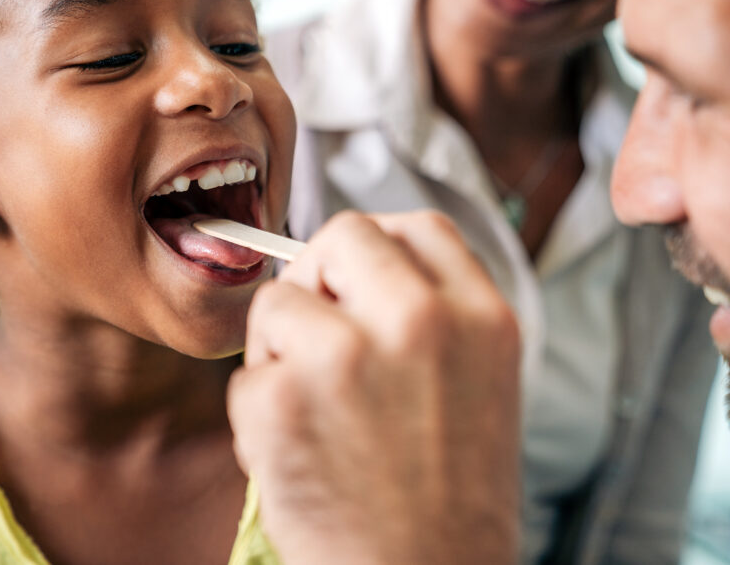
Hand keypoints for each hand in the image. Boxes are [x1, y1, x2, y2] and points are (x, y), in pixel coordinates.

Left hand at [228, 211, 520, 564]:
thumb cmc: (452, 503)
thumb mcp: (482, 386)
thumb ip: (436, 315)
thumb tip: (360, 271)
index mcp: (480, 317)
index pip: (417, 226)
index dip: (380, 250)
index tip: (360, 283)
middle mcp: (419, 321)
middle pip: (342, 236)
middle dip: (321, 281)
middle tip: (324, 337)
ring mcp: (345, 355)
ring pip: (277, 302)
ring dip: (283, 351)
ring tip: (318, 412)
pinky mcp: (282, 400)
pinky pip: (247, 375)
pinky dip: (260, 414)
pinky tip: (302, 455)